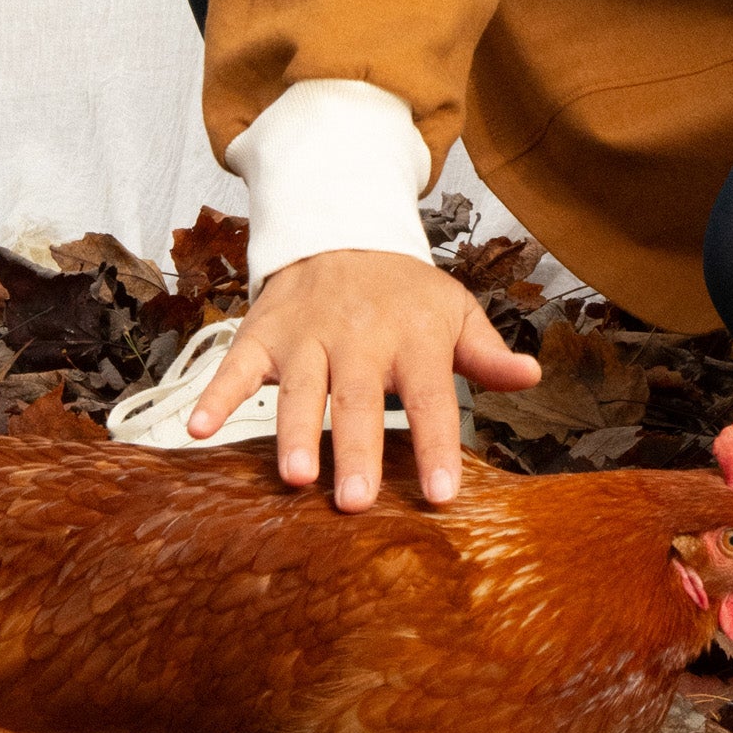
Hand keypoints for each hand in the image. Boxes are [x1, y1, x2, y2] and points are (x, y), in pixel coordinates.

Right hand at [186, 251, 540, 510]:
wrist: (342, 231)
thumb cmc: (403, 291)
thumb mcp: (453, 311)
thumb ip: (485, 352)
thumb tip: (532, 377)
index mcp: (413, 337)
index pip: (432, 396)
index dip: (437, 445)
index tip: (443, 494)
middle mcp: (359, 337)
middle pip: (358, 399)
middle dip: (355, 449)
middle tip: (354, 501)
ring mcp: (307, 335)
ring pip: (299, 388)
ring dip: (292, 431)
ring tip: (294, 476)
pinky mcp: (262, 334)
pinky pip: (236, 366)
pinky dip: (217, 395)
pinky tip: (201, 430)